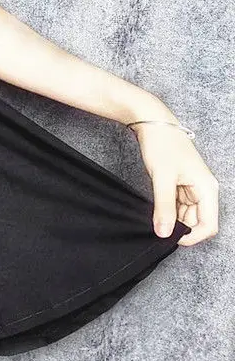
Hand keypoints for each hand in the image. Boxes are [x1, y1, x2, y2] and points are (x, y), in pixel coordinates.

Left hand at [132, 123, 218, 246]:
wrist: (152, 122)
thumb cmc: (162, 144)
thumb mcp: (162, 177)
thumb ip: (164, 207)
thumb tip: (163, 233)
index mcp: (207, 189)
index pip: (208, 226)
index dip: (191, 237)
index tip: (169, 238)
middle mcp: (203, 189)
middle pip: (196, 221)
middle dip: (178, 227)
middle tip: (156, 225)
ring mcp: (192, 187)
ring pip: (185, 214)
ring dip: (171, 218)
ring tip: (153, 213)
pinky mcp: (180, 183)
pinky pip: (177, 204)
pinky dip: (167, 208)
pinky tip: (154, 206)